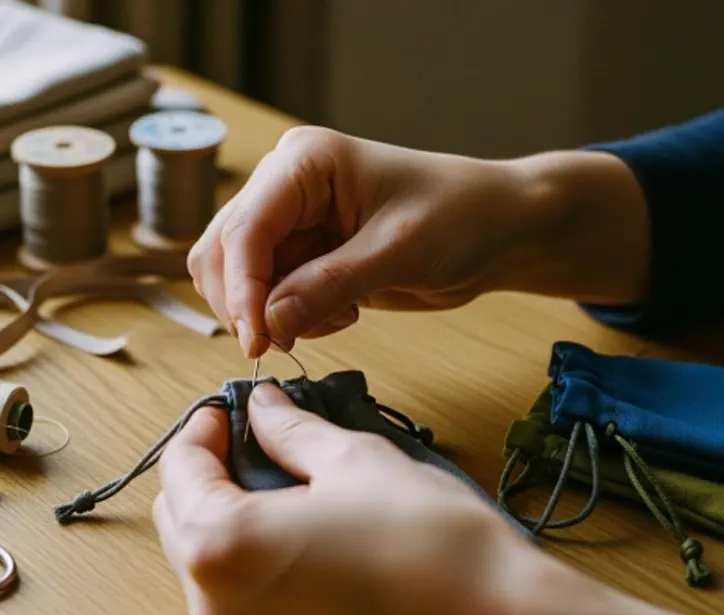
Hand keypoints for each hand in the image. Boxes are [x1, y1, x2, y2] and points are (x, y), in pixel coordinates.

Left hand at [152, 383, 723, 614]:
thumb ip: (289, 430)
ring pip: (200, 553)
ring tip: (272, 468)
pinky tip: (289, 514)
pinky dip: (243, 545)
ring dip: (221, 506)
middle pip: (177, 515)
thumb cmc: (428, 543)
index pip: (178, 470)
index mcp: (222, 545)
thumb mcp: (351, 458)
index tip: (229, 406)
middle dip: (204, 468)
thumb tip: (264, 406)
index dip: (202, 427)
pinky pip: (232, 585)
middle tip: (247, 431)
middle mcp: (217, 599)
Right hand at [188, 126, 651, 356]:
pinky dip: (292, 318)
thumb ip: (329, 286)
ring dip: (270, 314)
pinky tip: (343, 313)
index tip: (257, 340)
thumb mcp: (399, 251)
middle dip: (246, 303)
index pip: (245, 229)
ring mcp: (291, 220)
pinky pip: (269, 297)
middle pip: (223, 252)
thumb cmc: (463, 216)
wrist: (500, 229)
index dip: (241, 288)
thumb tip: (269, 325)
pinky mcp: (303, 253)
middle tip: (282, 344)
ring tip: (333, 318)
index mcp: (304, 161)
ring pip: (238, 279)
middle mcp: (285, 185)